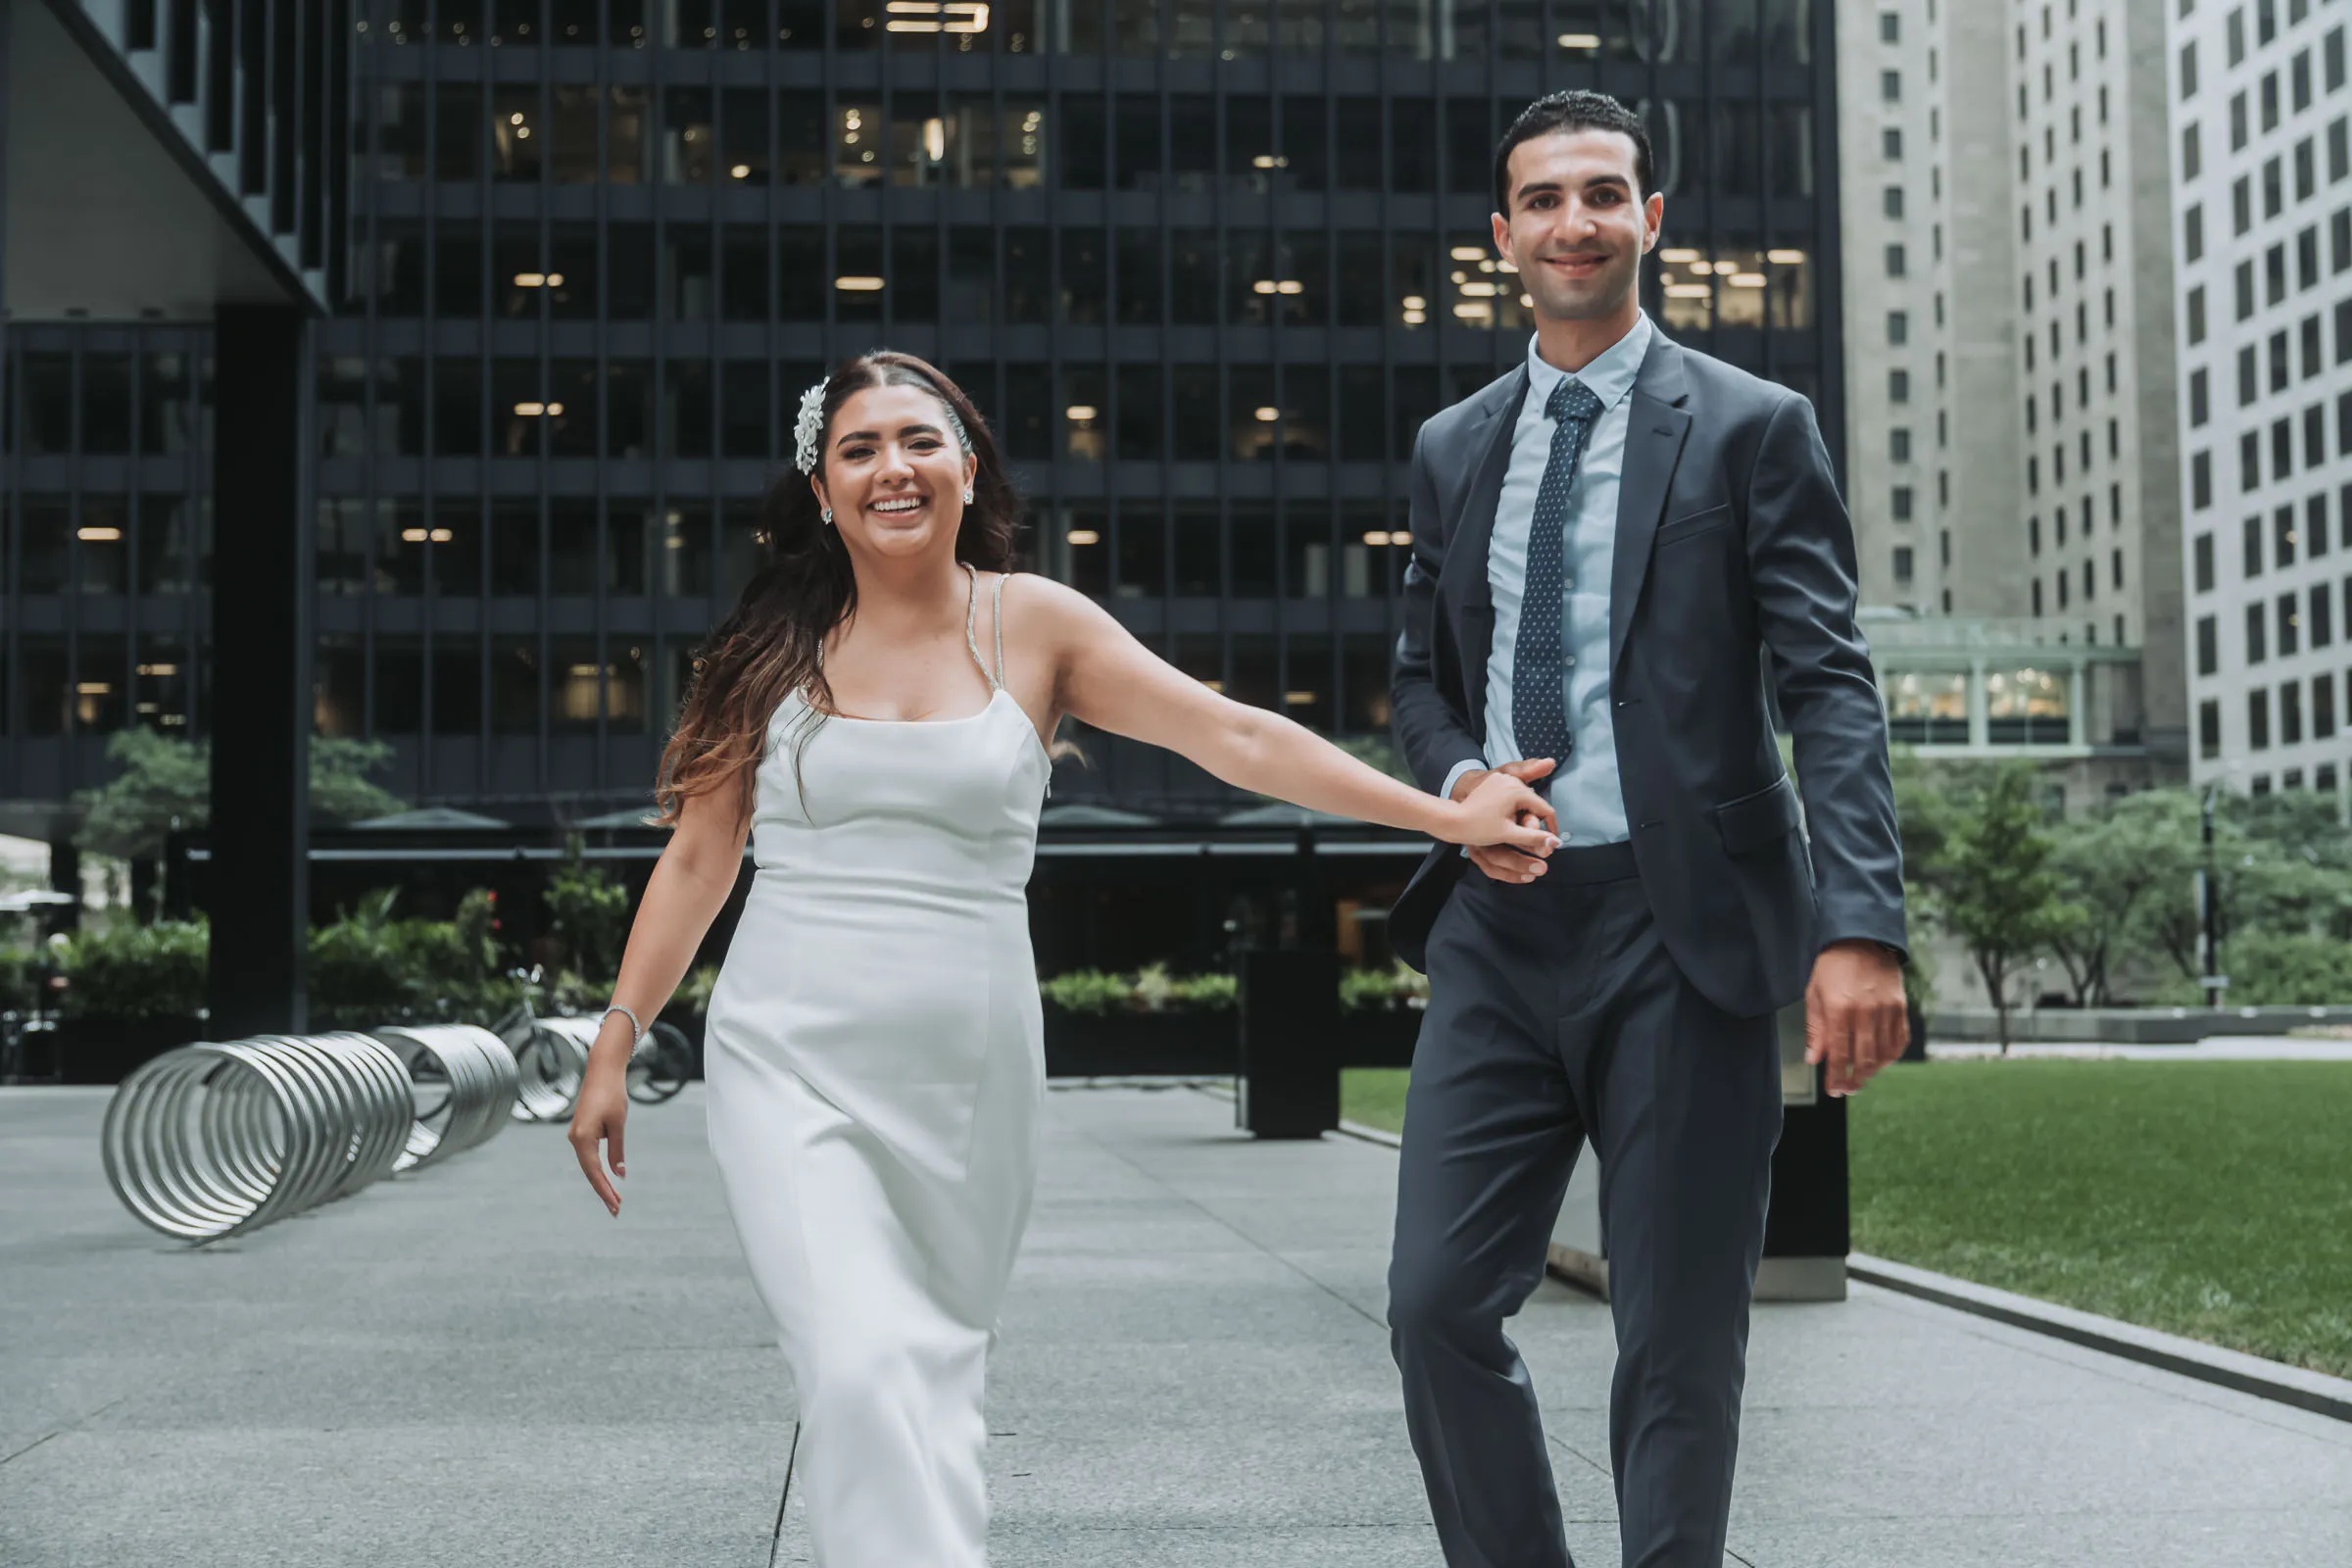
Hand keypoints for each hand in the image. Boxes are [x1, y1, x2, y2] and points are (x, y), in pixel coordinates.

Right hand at [568, 1066, 630, 1215]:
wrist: (602, 1071)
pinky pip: (588, 1156)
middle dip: (603, 1191)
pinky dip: (597, 1169)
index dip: (605, 1190)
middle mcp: (575, 1139)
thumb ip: (617, 1150)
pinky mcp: (580, 1131)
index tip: (616, 1205)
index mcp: (583, 1138)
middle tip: (616, 1210)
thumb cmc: (612, 1095)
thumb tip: (619, 1174)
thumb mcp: (618, 1124)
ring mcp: (576, 1135)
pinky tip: (607, 1180)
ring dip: (600, 1181)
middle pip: (589, 1172)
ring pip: (588, 1165)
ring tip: (614, 1199)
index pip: (594, 1172)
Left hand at [1457, 761, 1561, 881]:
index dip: (1551, 828)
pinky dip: (1514, 809)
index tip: (1550, 843)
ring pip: (1523, 800)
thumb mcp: (1509, 833)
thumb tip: (1556, 842)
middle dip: (1537, 822)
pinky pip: (1512, 796)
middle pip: (1534, 804)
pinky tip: (1509, 821)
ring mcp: (1501, 780)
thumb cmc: (1477, 828)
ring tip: (1523, 833)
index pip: (1545, 810)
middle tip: (1537, 840)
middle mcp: (1511, 780)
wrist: (1451, 819)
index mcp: (1518, 790)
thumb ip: (1534, 837)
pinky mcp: (1493, 783)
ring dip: (1526, 815)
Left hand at [1804, 940, 1908, 1096]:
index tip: (1833, 1090)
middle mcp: (1865, 1011)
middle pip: (1863, 1058)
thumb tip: (1814, 1059)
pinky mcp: (1900, 1007)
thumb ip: (1815, 1028)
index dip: (1836, 1076)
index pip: (1838, 1052)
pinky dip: (1891, 1056)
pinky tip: (1880, 1062)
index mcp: (1839, 1007)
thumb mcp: (1814, 993)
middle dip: (1854, 1079)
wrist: (1863, 939)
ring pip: (1883, 1053)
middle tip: (1848, 1089)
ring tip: (1861, 1077)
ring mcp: (1886, 1009)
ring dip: (1872, 1071)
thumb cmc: (1833, 966)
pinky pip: (1899, 1040)